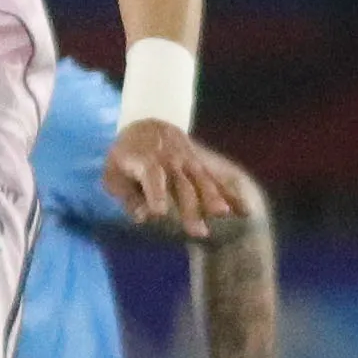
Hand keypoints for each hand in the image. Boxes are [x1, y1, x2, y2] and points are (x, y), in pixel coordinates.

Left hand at [106, 119, 242, 239]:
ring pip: (203, 181)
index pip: (152, 177)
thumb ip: (128, 197)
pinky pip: (217, 180)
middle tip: (198, 232)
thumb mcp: (113, 175)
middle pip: (182, 185)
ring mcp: (189, 161)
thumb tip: (142, 218)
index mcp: (145, 161)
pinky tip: (244, 211)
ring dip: (214, 199)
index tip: (160, 213)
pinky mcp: (200, 164)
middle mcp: (171, 160)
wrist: (146, 125)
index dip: (156, 194)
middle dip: (191, 208)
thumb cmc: (125, 158)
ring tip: (223, 215)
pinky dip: (231, 195)